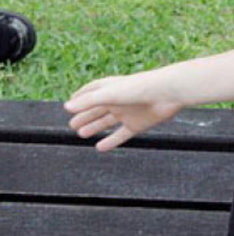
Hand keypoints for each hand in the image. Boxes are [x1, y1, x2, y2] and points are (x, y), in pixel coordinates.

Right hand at [64, 73, 182, 151]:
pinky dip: (111, 141)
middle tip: (72, 125)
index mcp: (111, 88)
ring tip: (81, 134)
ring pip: (107, 122)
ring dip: (94, 127)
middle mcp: (118, 100)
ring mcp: (128, 112)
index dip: (80, 98)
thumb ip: (87, 102)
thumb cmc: (138, 88)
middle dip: (84, 116)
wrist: (168, 93)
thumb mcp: (109, 94)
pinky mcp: (138, 124)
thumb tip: (67, 108)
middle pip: (97, 109)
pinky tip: (100, 147)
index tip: (69, 105)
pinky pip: (121, 135)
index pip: (91, 92)